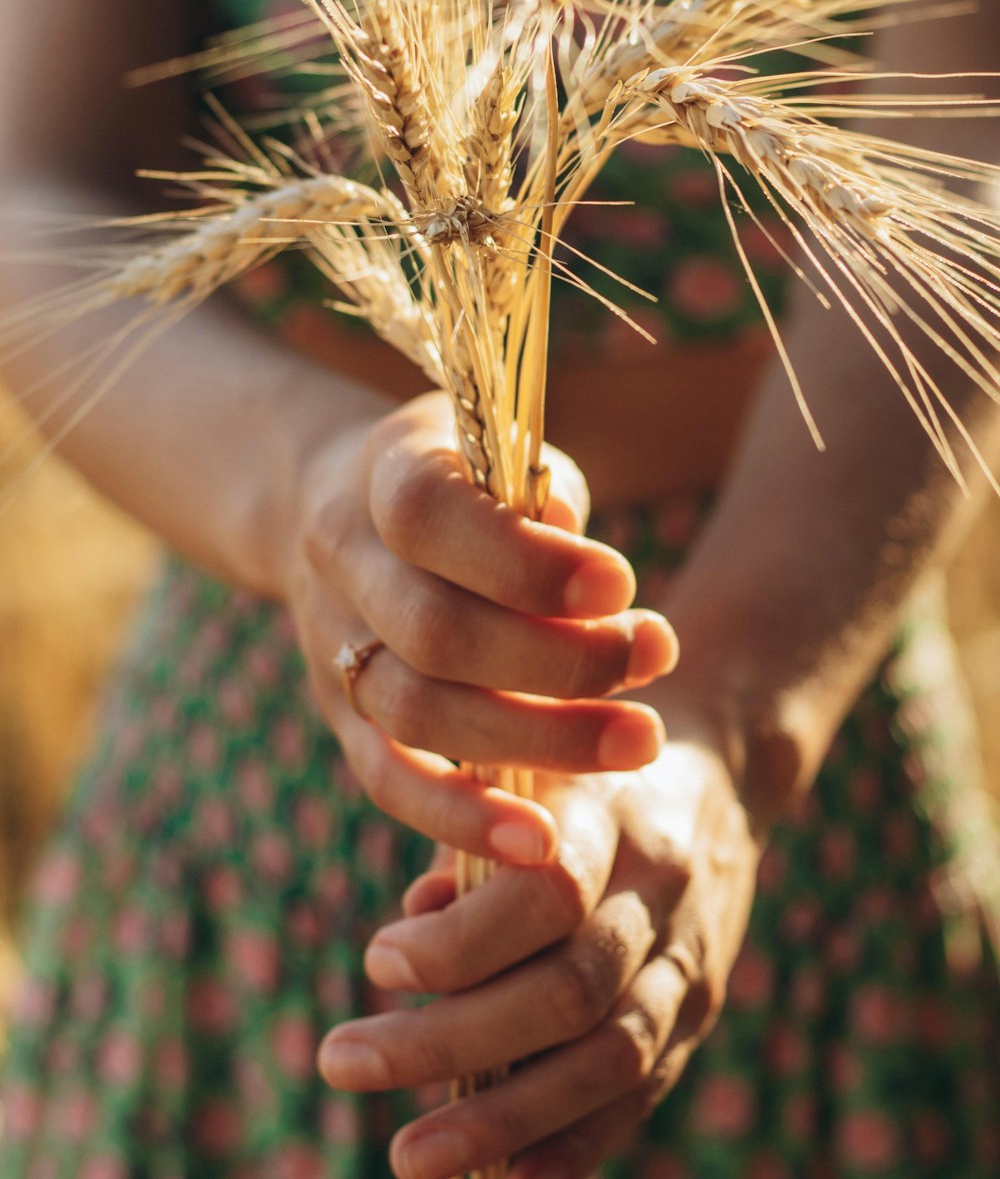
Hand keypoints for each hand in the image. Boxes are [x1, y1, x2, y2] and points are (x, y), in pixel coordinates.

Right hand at [281, 390, 678, 866]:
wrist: (342, 504)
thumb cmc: (464, 480)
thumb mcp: (503, 451)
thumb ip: (545, 503)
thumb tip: (597, 584)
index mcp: (384, 471)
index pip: (429, 517)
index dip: (524, 561)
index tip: (621, 583)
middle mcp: (342, 560)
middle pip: (434, 632)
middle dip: (558, 660)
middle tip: (656, 657)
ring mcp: (333, 643)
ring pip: (418, 713)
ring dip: (538, 739)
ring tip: (639, 741)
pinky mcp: (341, 715)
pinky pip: (388, 780)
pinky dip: (462, 818)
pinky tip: (541, 842)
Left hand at [317, 739, 761, 1178]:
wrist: (718, 774)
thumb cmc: (581, 775)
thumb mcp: (528, 771)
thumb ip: (471, 840)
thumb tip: (410, 926)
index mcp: (611, 816)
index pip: (546, 894)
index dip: (460, 942)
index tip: (378, 960)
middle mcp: (660, 892)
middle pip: (566, 990)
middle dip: (448, 1041)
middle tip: (342, 1059)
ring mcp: (689, 960)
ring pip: (607, 1057)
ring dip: (503, 1119)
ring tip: (410, 1156)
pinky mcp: (700, 1012)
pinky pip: (642, 1092)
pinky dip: (576, 1144)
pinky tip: (506, 1178)